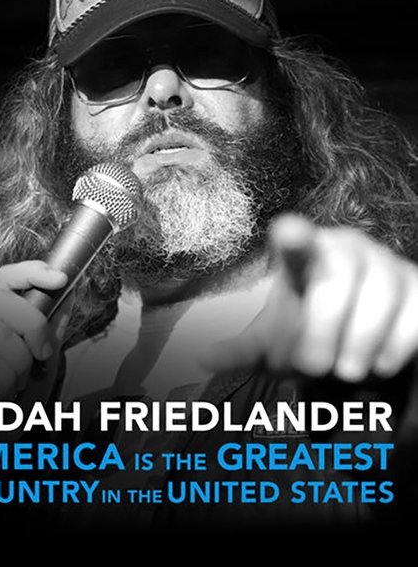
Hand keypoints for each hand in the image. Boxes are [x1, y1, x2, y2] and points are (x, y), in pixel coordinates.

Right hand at [0, 261, 69, 430]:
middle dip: (35, 331)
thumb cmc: (9, 411)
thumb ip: (51, 332)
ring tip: (10, 387)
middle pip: (7, 302)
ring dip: (18, 368)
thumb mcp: (41, 366)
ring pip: (1, 334)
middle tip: (41, 358)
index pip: (5, 280)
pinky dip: (3, 382)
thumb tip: (67, 299)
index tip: (61, 278)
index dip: (32, 272)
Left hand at [208, 214, 417, 381]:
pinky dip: (394, 347)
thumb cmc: (308, 329)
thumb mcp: (274, 341)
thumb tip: (204, 356)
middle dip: (323, 330)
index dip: (294, 237)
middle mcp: (347, 249)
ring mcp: (386, 264)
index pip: (295, 242)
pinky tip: (380, 363)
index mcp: (304, 257)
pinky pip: (413, 315)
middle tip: (315, 367)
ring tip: (347, 370)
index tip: (287, 232)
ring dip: (359, 343)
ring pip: (379, 296)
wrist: (357, 339)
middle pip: (335, 280)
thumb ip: (243, 349)